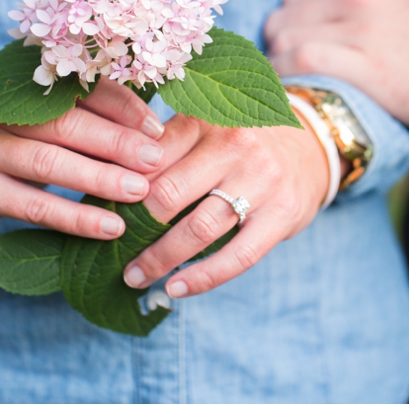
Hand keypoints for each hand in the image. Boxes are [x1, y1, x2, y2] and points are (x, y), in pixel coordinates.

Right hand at [0, 78, 165, 238]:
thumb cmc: (4, 145)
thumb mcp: (32, 120)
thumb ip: (77, 113)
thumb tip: (150, 125)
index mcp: (14, 79)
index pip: (75, 85)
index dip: (120, 105)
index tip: (156, 127)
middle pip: (63, 121)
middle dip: (116, 141)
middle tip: (155, 160)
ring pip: (49, 162)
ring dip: (101, 179)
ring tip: (140, 192)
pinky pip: (35, 206)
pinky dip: (76, 218)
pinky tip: (109, 228)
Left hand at [122, 112, 327, 297]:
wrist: (310, 144)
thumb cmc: (238, 141)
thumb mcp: (204, 126)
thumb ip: (162, 146)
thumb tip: (105, 178)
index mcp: (206, 119)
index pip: (149, 157)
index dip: (119, 187)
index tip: (98, 210)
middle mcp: (234, 145)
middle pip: (168, 194)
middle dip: (132, 228)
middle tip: (108, 248)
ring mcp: (261, 180)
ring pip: (199, 229)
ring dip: (159, 259)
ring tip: (134, 276)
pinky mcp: (283, 214)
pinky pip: (238, 256)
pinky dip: (203, 278)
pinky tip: (175, 289)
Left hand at [264, 0, 408, 135]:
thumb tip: (348, 7)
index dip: (284, 26)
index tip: (284, 51)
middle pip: (282, 17)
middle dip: (273, 48)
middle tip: (277, 79)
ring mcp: (361, 29)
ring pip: (285, 38)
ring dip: (274, 68)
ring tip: (282, 93)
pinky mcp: (367, 65)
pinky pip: (301, 62)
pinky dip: (285, 79)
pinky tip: (290, 97)